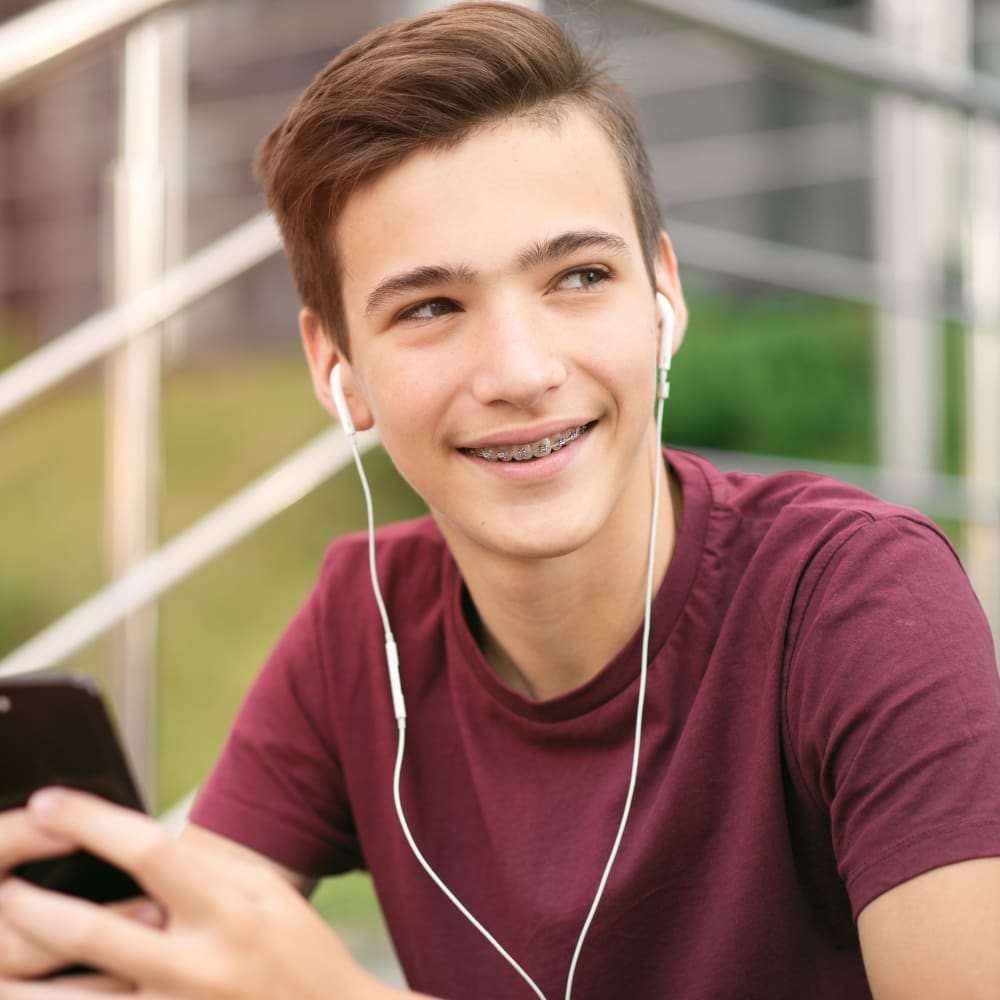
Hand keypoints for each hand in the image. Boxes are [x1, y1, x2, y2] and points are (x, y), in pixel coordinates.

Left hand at [0, 789, 414, 998]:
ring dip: (21, 982)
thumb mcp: (264, 894)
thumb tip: (134, 848)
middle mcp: (198, 965)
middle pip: (89, 933)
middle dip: (30, 908)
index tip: (47, 801)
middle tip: (0, 888)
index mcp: (228, 909)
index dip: (90, 822)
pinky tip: (31, 993)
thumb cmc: (298, 951)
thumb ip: (202, 875)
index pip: (147, 850)